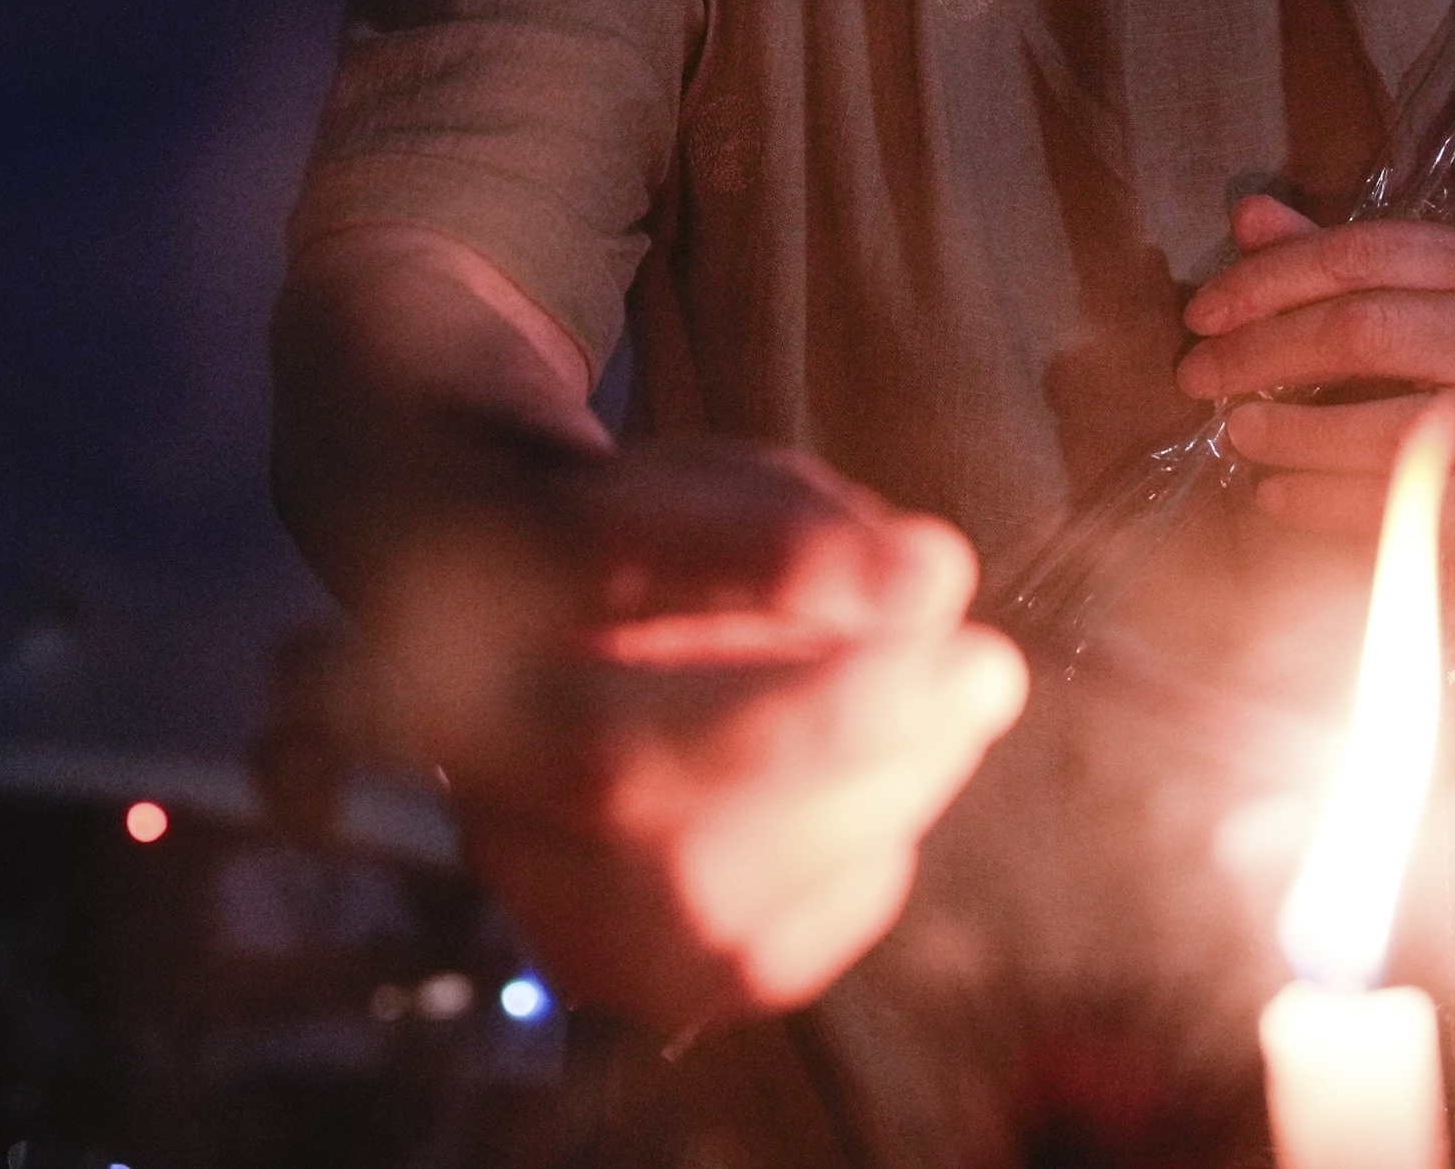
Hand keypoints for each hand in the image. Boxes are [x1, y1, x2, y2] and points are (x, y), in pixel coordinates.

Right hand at [379, 437, 1027, 1032]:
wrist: (509, 649)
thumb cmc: (639, 555)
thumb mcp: (711, 487)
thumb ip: (805, 526)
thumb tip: (928, 585)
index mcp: (479, 565)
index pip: (598, 563)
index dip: (776, 569)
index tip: (931, 570)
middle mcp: (467, 737)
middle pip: (630, 770)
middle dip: (843, 730)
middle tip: (987, 671)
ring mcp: (521, 872)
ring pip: (698, 889)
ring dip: (874, 801)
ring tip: (954, 713)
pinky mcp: (606, 966)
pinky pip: (757, 956)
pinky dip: (851, 873)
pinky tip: (873, 797)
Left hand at [1175, 195, 1454, 557]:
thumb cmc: (1451, 360)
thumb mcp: (1400, 292)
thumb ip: (1324, 255)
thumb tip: (1247, 216)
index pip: (1356, 255)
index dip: (1265, 281)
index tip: (1200, 315)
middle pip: (1362, 332)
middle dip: (1262, 353)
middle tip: (1196, 375)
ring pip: (1382, 428)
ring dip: (1291, 432)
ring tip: (1237, 432)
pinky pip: (1396, 505)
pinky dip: (1321, 501)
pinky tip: (1272, 493)